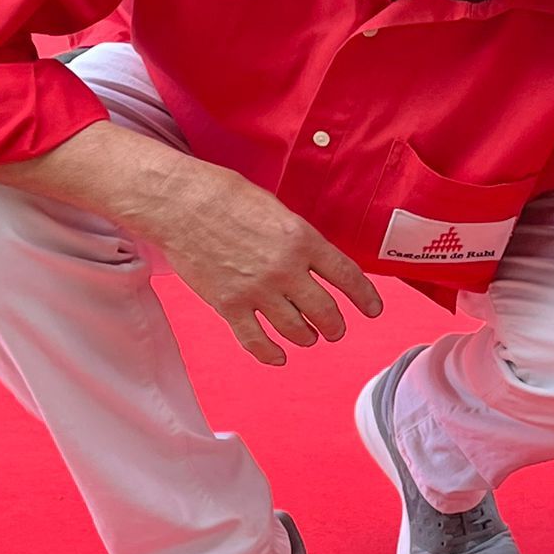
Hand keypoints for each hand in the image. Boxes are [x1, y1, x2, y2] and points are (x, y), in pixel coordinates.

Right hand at [135, 159, 383, 364]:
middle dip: (335, 326)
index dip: (365, 297)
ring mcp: (257, 291)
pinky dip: (269, 353)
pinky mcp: (228, 306)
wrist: (180, 204)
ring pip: (295, 329)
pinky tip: (278, 356)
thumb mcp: (276, 209)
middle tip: (336, 329)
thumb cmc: (226, 196)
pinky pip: (255, 341)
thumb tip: (312, 260)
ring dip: (306, 337)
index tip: (373, 309)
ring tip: (308, 337)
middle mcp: (285, 269)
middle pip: (325, 311)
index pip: (347, 275)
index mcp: (302, 240)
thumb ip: (297, 239)